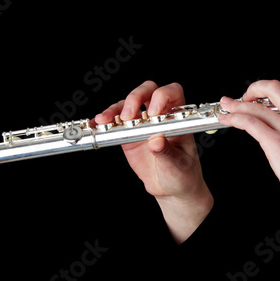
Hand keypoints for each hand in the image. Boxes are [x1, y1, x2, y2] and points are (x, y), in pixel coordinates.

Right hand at [95, 81, 211, 242]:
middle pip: (147, 91)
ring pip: (127, 104)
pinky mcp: (127, 133)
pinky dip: (105, 121)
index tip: (154, 113)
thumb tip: (156, 140)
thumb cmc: (182, 173)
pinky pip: (114, 122)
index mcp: (178, 118)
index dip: (163, 97)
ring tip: (106, 121)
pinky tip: (97, 124)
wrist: (170, 189)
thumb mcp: (179, 165)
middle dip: (135, 98)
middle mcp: (160, 115)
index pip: (173, 93)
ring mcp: (142, 123)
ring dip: (115, 109)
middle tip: (129, 116)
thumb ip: (167, 153)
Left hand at [216, 70, 279, 216]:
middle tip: (248, 95)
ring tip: (227, 105)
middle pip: (275, 86)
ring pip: (257, 104)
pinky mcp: (276, 143)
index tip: (279, 86)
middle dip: (255, 86)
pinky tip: (227, 120)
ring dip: (236, 103)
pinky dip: (234, 117)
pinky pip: (250, 122)